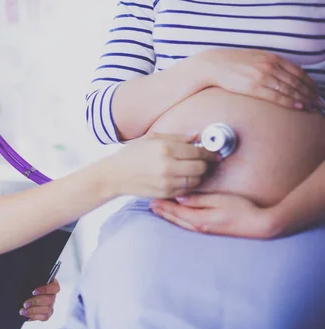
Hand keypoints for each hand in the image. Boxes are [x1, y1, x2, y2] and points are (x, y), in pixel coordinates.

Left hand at [19, 278, 59, 321]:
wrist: (25, 291)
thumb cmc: (29, 284)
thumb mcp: (31, 280)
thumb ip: (32, 280)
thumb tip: (28, 282)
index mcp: (52, 284)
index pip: (55, 288)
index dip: (45, 290)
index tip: (33, 292)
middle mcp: (53, 295)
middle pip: (50, 300)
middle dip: (36, 302)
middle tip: (25, 303)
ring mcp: (51, 305)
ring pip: (47, 310)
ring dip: (34, 311)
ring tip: (23, 311)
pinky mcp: (47, 314)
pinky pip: (44, 317)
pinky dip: (34, 316)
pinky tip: (26, 315)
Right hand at [104, 132, 220, 198]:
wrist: (115, 175)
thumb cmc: (132, 154)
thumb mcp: (152, 138)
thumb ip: (176, 137)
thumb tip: (197, 136)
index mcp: (165, 147)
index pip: (197, 150)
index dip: (209, 152)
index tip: (213, 152)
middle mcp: (167, 165)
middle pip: (201, 166)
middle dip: (206, 164)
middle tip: (206, 161)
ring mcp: (167, 181)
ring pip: (196, 180)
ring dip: (199, 175)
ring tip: (194, 169)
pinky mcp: (165, 193)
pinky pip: (186, 189)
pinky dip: (189, 184)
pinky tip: (184, 178)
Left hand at [149, 193, 282, 238]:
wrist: (260, 225)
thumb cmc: (242, 210)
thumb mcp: (219, 200)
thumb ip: (198, 199)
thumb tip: (180, 196)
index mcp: (199, 219)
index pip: (176, 211)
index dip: (163, 205)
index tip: (152, 199)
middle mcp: (199, 227)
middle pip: (176, 218)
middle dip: (163, 211)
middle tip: (150, 204)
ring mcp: (205, 230)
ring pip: (181, 223)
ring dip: (169, 216)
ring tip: (159, 209)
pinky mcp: (210, 230)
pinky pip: (188, 225)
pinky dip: (179, 220)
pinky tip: (177, 217)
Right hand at [192, 48, 320, 110]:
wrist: (213, 65)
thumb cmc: (232, 63)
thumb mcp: (254, 58)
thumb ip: (269, 64)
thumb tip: (282, 73)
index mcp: (271, 58)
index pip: (298, 71)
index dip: (310, 82)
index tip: (316, 91)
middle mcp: (270, 66)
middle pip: (297, 81)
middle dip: (311, 92)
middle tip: (319, 102)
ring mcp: (262, 76)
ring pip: (290, 89)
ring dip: (304, 98)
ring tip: (313, 106)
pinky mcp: (253, 87)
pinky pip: (277, 96)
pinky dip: (290, 101)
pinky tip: (299, 106)